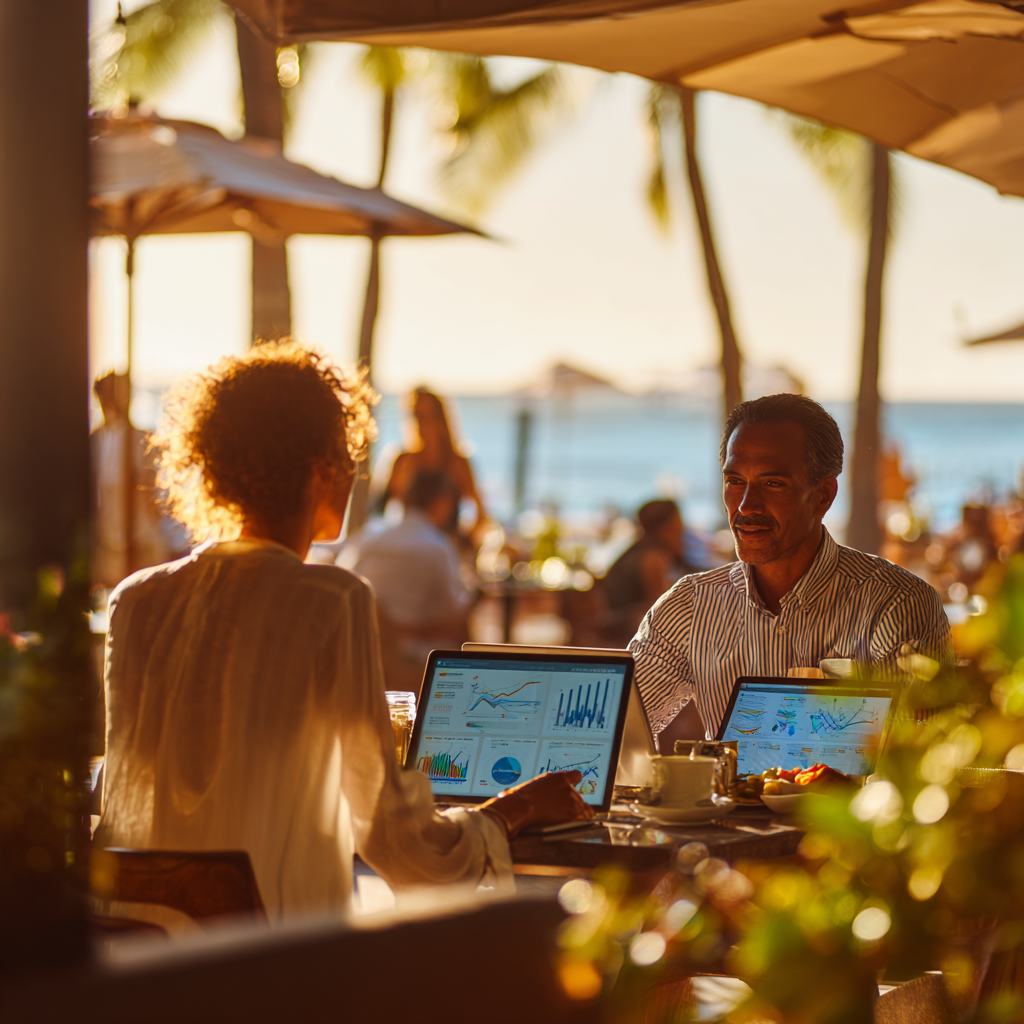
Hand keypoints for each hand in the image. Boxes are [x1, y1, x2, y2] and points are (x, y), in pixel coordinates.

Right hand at [479, 770, 593, 839]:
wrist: (521, 807)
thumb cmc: (516, 799)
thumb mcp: (519, 790)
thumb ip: (524, 791)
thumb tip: (505, 795)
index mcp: (556, 778)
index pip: (576, 776)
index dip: (574, 784)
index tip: (569, 790)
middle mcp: (567, 786)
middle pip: (577, 795)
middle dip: (570, 803)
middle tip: (559, 812)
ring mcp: (572, 799)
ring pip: (582, 806)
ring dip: (575, 812)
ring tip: (564, 819)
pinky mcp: (575, 811)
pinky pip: (587, 814)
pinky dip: (583, 818)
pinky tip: (578, 823)